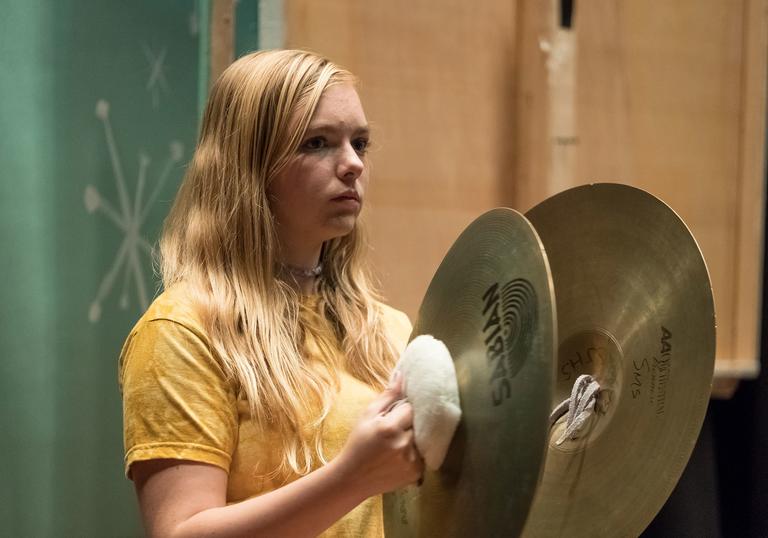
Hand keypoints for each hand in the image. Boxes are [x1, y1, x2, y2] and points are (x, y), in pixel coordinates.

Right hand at [333, 372, 423, 497]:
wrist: (353, 478)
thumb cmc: (358, 443)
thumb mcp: (367, 416)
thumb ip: (387, 396)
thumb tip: (401, 375)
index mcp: (390, 428)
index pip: (411, 407)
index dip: (404, 409)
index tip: (395, 414)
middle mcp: (404, 445)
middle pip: (419, 423)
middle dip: (410, 423)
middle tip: (397, 428)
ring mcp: (412, 461)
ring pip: (423, 439)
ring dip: (414, 438)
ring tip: (396, 443)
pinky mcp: (417, 474)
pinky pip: (424, 455)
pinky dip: (416, 453)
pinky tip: (399, 456)